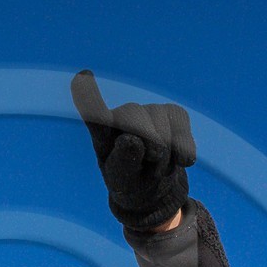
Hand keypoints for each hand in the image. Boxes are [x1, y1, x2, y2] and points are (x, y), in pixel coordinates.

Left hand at [70, 70, 194, 231]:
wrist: (155, 189)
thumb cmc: (131, 183)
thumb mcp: (123, 182)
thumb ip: (123, 162)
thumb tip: (132, 139)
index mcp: (103, 134)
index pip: (95, 115)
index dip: (89, 97)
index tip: (82, 77)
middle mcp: (124, 116)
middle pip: (136, 118)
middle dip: (149, 147)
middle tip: (153, 172)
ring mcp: (149, 112)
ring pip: (162, 126)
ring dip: (166, 158)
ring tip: (158, 169)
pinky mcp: (172, 113)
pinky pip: (182, 129)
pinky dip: (183, 151)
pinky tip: (179, 161)